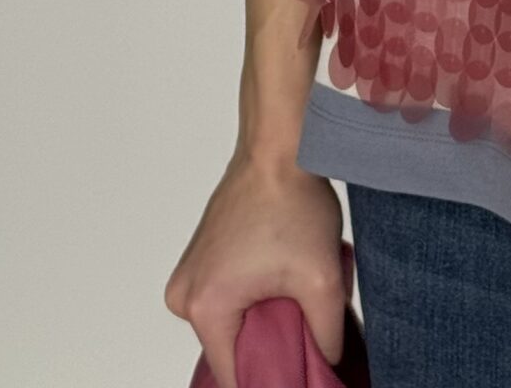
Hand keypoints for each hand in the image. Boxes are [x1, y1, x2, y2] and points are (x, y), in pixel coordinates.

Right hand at [165, 153, 347, 387]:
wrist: (279, 145)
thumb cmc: (292, 200)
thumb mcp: (322, 279)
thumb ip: (326, 336)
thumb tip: (326, 366)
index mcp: (205, 307)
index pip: (234, 375)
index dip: (270, 377)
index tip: (298, 369)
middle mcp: (184, 295)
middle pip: (232, 349)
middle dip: (270, 341)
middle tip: (302, 313)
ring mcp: (189, 275)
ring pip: (232, 323)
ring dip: (263, 315)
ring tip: (292, 284)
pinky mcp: (200, 259)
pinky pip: (226, 298)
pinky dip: (253, 295)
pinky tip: (279, 271)